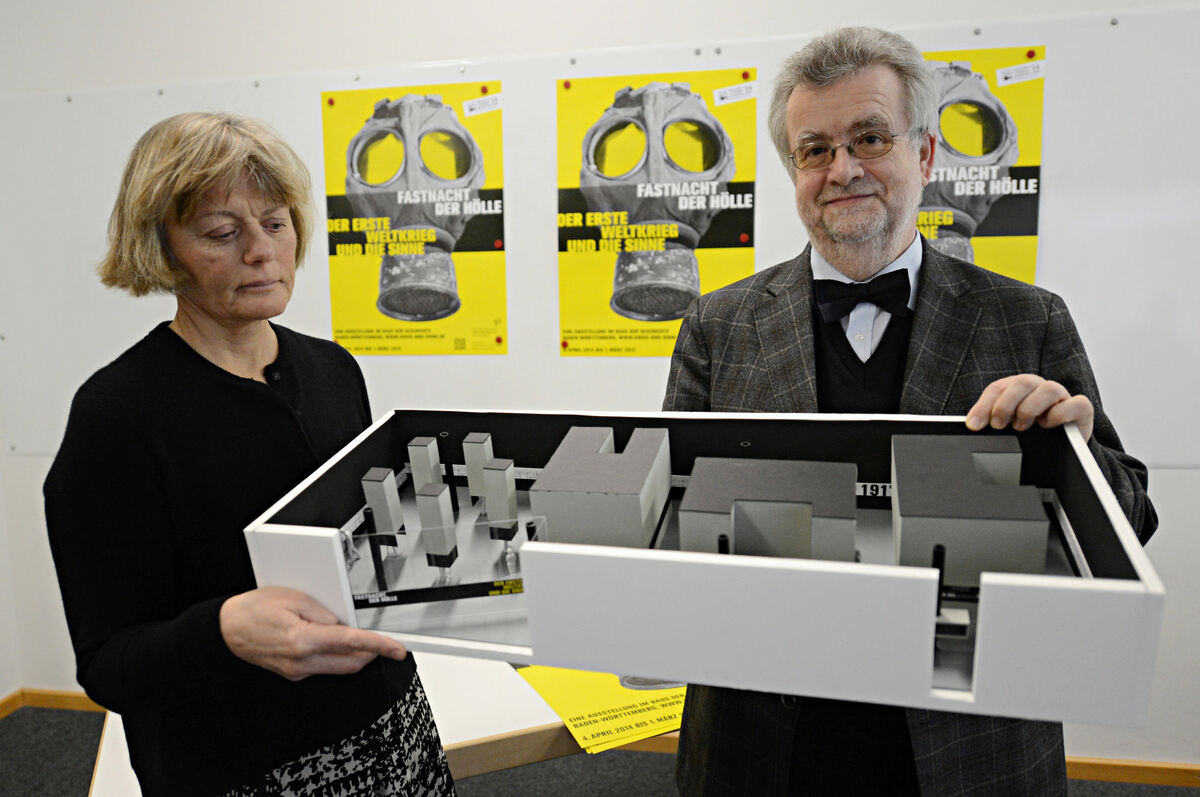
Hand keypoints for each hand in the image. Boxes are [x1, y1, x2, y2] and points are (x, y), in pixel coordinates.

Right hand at [219, 587, 406, 681]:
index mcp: (303, 641)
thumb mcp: (295, 598)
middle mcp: (302, 663)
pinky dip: (336, 656)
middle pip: (351, 664)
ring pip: (339, 668)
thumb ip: (325, 612)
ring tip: (357, 636)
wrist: (226, 630)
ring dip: (355, 655)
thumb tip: (345, 624)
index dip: (379, 645)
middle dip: (372, 652)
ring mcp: (297, 672)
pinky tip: (333, 641)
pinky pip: (324, 667)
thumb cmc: (254, 610)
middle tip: (384, 640)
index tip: (398, 648)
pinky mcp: (294, 674)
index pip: (352, 644)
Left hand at [965, 374, 1093, 441]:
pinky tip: (1048, 424)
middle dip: (1005, 404)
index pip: (997, 388)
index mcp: (1017, 389)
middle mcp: (1039, 388)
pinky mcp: (1081, 408)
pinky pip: (1076, 403)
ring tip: (1022, 426)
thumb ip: (992, 422)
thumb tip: (972, 426)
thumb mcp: (1009, 427)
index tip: (974, 425)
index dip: (983, 405)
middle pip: (1021, 383)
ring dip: (1031, 408)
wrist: (1064, 448)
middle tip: (999, 424)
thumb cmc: (1032, 435)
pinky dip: (1061, 413)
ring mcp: (1061, 396)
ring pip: (1049, 389)